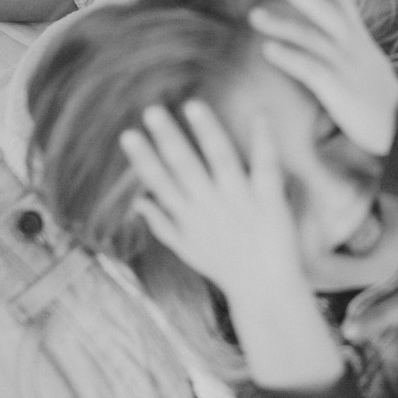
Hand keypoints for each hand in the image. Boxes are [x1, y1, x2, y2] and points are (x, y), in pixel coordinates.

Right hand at [120, 99, 304, 297]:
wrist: (265, 291)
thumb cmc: (224, 266)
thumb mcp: (187, 249)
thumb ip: (162, 224)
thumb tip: (138, 202)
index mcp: (189, 217)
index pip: (161, 183)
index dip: (144, 160)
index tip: (128, 135)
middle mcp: (210, 206)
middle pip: (186, 167)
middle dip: (169, 139)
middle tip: (153, 110)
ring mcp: (240, 202)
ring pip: (221, 160)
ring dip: (207, 133)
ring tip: (194, 106)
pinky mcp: (269, 201)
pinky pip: (265, 168)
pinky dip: (262, 142)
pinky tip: (258, 117)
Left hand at [249, 0, 397, 154]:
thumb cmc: (375, 90)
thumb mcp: (364, 53)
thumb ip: (344, 30)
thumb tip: (324, 10)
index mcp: (357, 34)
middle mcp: (352, 43)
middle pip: (323, 7)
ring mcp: (345, 65)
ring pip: (312, 37)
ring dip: (282, 24)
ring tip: (254, 15)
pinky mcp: (339, 89)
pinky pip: (311, 69)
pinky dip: (289, 58)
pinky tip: (268, 51)